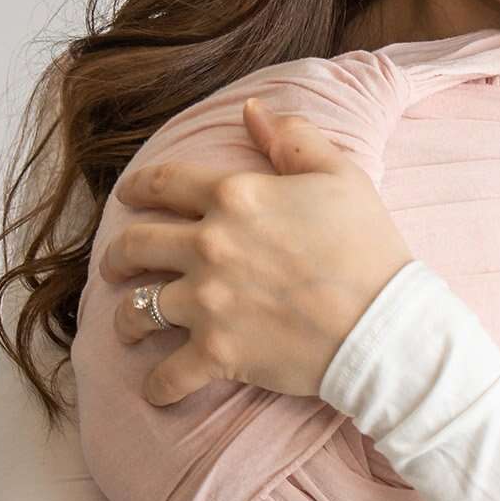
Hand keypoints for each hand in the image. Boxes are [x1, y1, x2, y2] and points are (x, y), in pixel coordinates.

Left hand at [100, 98, 413, 404]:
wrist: (383, 323)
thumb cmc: (367, 245)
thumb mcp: (339, 174)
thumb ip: (293, 138)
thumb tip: (252, 110)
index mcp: (235, 195)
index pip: (164, 183)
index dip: (138, 187)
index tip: (128, 196)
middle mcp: (210, 245)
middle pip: (136, 244)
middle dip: (117, 255)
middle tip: (116, 263)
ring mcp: (208, 301)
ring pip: (138, 308)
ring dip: (126, 318)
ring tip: (129, 324)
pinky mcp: (217, 352)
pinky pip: (168, 375)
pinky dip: (158, 386)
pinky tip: (157, 389)